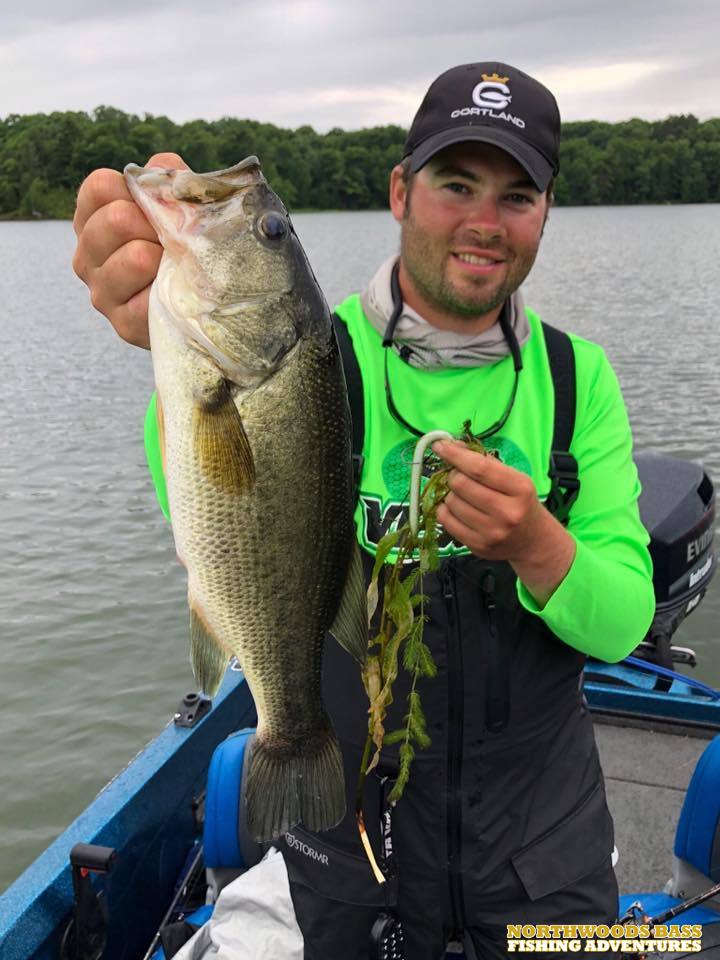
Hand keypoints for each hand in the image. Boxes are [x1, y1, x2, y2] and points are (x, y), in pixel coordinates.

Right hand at [72, 152, 188, 347]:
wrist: (202, 304)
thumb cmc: (184, 247)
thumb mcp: (180, 207)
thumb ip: (169, 180)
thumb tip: (161, 168)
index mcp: (93, 219)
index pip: (100, 186)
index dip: (138, 192)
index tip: (158, 209)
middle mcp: (86, 255)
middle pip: (116, 219)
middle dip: (157, 226)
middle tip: (174, 243)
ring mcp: (101, 291)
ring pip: (135, 257)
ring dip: (168, 258)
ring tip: (178, 267)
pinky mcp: (122, 323)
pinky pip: (149, 298)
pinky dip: (171, 291)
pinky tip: (177, 291)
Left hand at [432, 440, 575, 604]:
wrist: (532, 541)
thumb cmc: (520, 503)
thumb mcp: (513, 478)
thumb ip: (484, 461)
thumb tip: (451, 447)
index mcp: (520, 488)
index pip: (479, 468)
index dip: (455, 455)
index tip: (439, 445)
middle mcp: (507, 512)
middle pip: (461, 484)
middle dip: (453, 475)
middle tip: (457, 475)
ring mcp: (491, 532)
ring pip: (451, 502)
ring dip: (450, 493)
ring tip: (462, 495)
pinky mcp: (477, 546)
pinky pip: (446, 521)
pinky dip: (444, 509)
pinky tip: (456, 508)